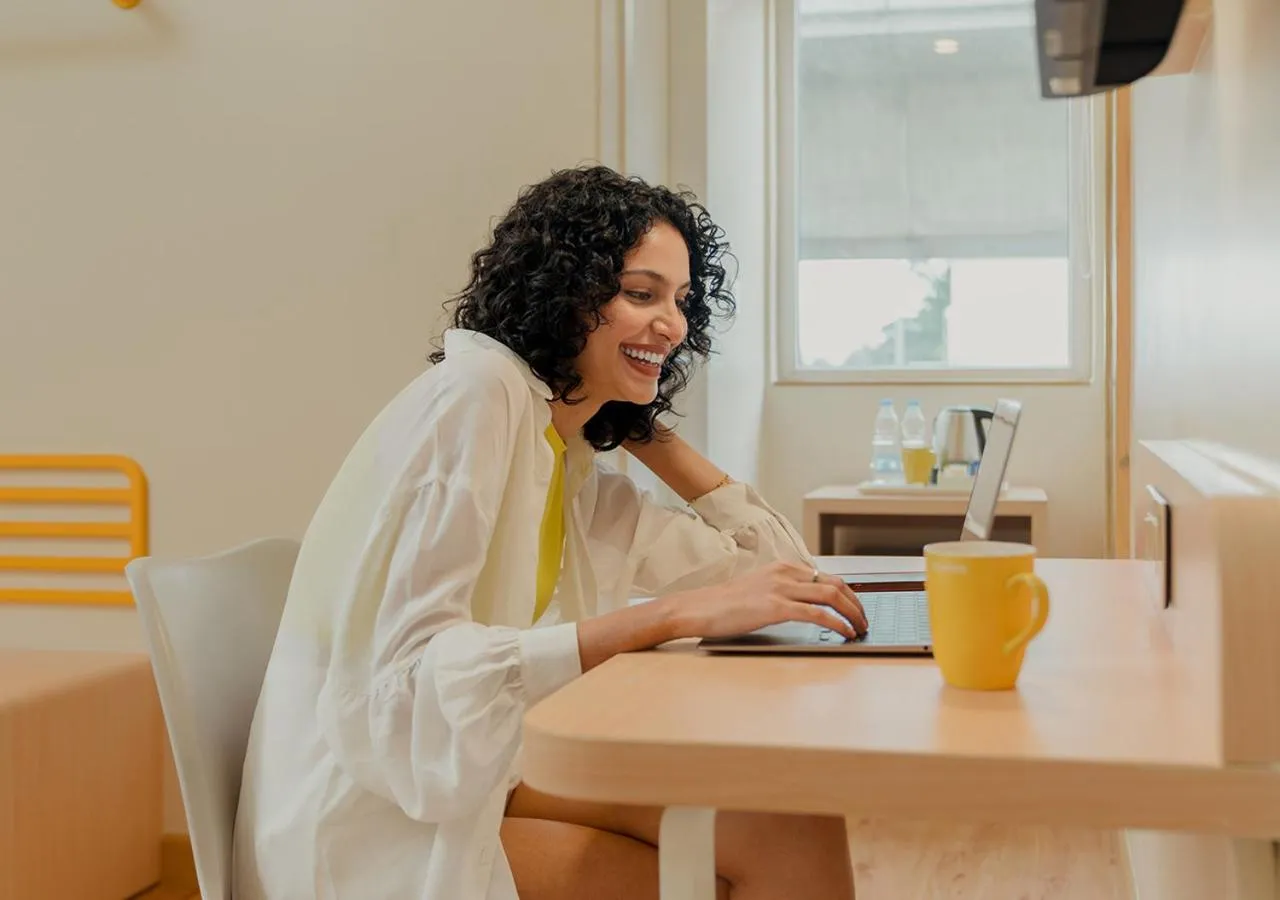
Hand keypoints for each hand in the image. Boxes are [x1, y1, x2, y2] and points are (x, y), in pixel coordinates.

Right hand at [664, 561, 867, 641]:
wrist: (696, 608)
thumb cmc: (722, 605)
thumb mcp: (757, 590)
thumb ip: (781, 592)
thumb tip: (806, 606)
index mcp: (782, 567)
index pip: (825, 576)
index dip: (847, 593)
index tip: (855, 608)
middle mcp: (785, 573)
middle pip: (835, 583)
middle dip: (856, 603)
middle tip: (864, 620)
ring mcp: (780, 588)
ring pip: (832, 595)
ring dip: (853, 613)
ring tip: (861, 629)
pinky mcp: (775, 607)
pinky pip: (817, 613)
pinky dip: (837, 623)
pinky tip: (845, 633)